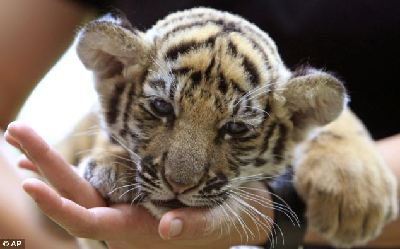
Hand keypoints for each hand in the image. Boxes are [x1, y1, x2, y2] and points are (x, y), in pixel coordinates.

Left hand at [5, 122, 271, 248]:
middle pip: (74, 196)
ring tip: (19, 137)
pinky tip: (42, 161)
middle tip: (14, 132)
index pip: (89, 221)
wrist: (235, 214)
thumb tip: (167, 228)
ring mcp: (122, 205)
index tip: (30, 184)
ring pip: (76, 187)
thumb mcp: (216, 224)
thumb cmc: (227, 222)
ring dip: (46, 163)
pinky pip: (88, 182)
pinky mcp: (128, 191)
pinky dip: (63, 170)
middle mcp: (122, 218)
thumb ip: (193, 226)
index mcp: (137, 230)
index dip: (59, 206)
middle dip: (42, 166)